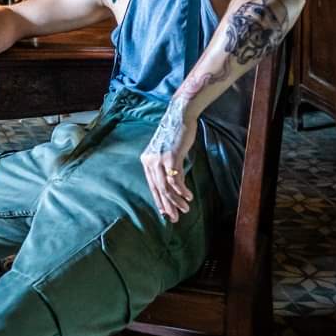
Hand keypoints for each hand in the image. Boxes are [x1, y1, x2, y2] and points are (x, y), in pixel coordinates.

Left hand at [140, 100, 196, 222]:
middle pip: (158, 189)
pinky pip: (175, 179)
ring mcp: (159, 159)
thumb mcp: (166, 152)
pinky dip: (182, 190)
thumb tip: (171, 184)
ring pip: (166, 187)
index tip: (166, 213)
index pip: (152, 186)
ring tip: (185, 209)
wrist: (179, 117)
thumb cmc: (175, 135)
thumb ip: (166, 166)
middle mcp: (150, 161)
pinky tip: (188, 196)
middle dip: (167, 206)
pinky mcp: (170, 157)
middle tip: (174, 218)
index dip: (159, 201)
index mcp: (146, 161)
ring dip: (176, 200)